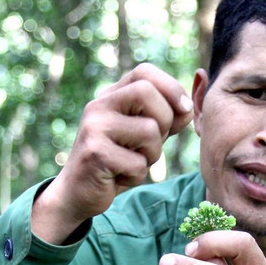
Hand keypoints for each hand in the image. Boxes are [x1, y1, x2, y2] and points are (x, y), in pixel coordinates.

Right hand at [33, 64, 193, 243]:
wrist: (77, 193)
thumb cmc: (116, 162)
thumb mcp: (143, 136)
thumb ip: (165, 119)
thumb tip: (188, 107)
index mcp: (111, 96)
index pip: (144, 72)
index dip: (170, 87)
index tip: (184, 109)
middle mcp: (99, 106)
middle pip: (147, 93)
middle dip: (164, 122)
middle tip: (150, 145)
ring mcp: (94, 127)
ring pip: (149, 131)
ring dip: (152, 155)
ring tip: (132, 163)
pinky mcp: (95, 153)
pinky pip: (138, 163)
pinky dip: (136, 175)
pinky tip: (119, 177)